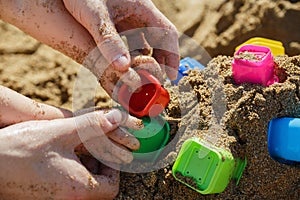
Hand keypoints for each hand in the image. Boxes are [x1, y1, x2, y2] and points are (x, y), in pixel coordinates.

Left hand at [0, 0, 178, 87]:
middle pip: (160, 41)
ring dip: (145, 62)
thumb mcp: (95, 15)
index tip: (172, 77)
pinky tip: (124, 68)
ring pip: (144, 44)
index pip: (168, 34)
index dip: (173, 57)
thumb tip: (123, 68)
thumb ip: (108, 40)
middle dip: (161, 63)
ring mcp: (129, 20)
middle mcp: (140, 15)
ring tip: (141, 80)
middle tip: (155, 83)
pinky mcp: (118, 24)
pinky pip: (130, 43)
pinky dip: (131, 57)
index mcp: (143, 9)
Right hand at [0, 109, 141, 198]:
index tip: (106, 152)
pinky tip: (58, 155)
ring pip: (81, 187)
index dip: (114, 168)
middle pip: (97, 189)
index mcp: (78, 189)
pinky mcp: (41, 196)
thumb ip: (92, 126)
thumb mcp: (61, 132)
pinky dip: (69, 172)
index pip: (112, 187)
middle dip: (98, 166)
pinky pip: (65, 187)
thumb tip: (117, 118)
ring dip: (84, 168)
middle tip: (92, 148)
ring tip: (74, 148)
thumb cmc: (21, 149)